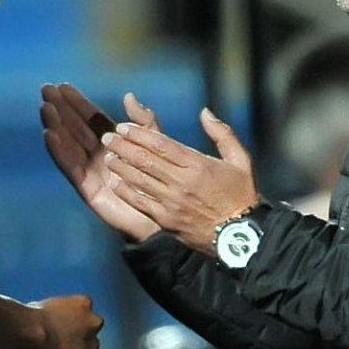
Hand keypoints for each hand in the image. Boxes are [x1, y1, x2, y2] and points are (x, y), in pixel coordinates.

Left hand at [24, 295, 103, 348]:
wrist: (31, 334)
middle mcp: (95, 344)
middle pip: (91, 342)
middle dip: (79, 339)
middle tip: (59, 336)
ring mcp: (92, 322)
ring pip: (89, 321)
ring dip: (79, 321)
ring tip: (58, 320)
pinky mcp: (85, 303)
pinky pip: (81, 303)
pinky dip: (71, 304)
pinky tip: (58, 307)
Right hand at [41, 83, 160, 241]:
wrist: (165, 213)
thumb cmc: (162, 180)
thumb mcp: (156, 143)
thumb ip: (143, 121)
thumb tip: (128, 95)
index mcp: (114, 143)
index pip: (90, 118)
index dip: (77, 103)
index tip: (62, 86)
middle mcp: (98, 155)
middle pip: (75, 128)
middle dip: (61, 109)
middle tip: (46, 90)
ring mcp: (91, 171)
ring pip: (68, 144)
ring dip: (56, 126)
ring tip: (45, 108)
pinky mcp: (88, 188)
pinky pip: (70, 167)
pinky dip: (58, 151)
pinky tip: (50, 135)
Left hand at [101, 107, 258, 254]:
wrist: (240, 236)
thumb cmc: (240, 195)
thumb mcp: (240, 160)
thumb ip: (222, 133)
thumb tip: (204, 112)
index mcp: (197, 165)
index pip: (160, 144)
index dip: (138, 134)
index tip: (123, 127)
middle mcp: (181, 182)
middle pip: (144, 159)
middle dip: (122, 146)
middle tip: (107, 137)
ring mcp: (171, 202)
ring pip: (138, 179)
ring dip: (120, 166)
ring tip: (107, 155)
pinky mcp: (166, 220)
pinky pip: (140, 202)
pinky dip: (125, 190)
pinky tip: (115, 181)